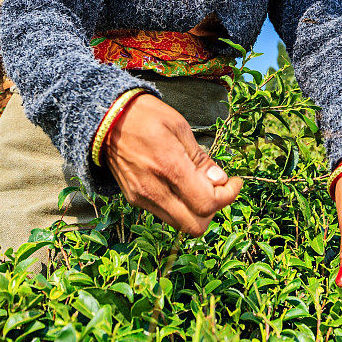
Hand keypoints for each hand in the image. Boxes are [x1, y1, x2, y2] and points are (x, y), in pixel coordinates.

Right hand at [102, 93, 242, 236]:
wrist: (106, 119)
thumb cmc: (146, 116)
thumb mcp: (179, 127)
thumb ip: (200, 158)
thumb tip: (220, 180)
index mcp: (168, 167)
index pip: (206, 204)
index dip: (228, 197)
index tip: (235, 182)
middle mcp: (153, 190)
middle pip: (195, 226)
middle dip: (213, 209)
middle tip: (218, 187)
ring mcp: (141, 198)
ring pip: (179, 224)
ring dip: (196, 210)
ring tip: (199, 184)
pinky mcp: (134, 199)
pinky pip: (165, 214)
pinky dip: (180, 206)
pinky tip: (181, 184)